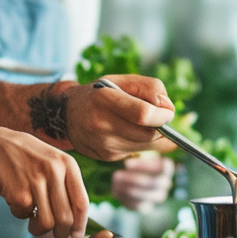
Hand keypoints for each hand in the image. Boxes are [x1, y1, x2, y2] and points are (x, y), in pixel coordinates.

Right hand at [0, 127, 89, 237]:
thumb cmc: (32, 159)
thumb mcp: (55, 163)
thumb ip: (68, 186)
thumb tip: (77, 223)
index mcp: (68, 164)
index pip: (81, 203)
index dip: (80, 224)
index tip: (76, 235)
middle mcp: (54, 171)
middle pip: (65, 218)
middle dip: (61, 233)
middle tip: (57, 235)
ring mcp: (35, 181)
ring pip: (46, 223)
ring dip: (40, 230)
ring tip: (35, 225)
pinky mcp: (18, 192)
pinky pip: (24, 216)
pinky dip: (21, 214)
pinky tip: (18, 202)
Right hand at [58, 74, 175, 160]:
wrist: (67, 114)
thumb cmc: (99, 93)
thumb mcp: (121, 80)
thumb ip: (150, 87)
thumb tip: (169, 109)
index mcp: (103, 100)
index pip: (143, 114)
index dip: (162, 115)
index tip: (168, 112)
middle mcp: (100, 125)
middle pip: (148, 134)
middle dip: (162, 127)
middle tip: (160, 117)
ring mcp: (103, 144)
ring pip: (145, 146)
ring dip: (155, 137)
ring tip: (146, 123)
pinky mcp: (106, 156)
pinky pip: (136, 151)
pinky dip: (141, 143)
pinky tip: (131, 131)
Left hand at [111, 154, 172, 212]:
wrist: (130, 175)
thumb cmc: (134, 159)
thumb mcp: (137, 151)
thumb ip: (137, 148)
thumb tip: (136, 143)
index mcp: (166, 168)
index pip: (164, 168)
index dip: (145, 166)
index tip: (126, 164)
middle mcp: (165, 183)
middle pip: (153, 183)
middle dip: (133, 179)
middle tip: (116, 174)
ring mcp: (157, 196)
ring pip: (146, 197)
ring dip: (127, 189)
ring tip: (115, 182)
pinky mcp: (146, 206)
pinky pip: (137, 205)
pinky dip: (125, 198)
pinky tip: (115, 189)